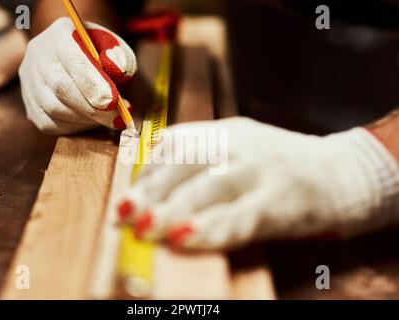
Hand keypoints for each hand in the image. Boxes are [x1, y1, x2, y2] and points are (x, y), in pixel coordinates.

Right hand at [19, 17, 136, 134]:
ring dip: (86, 120)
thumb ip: (120, 57)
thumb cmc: (101, 53)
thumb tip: (119, 71)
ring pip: (54, 109)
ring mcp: (29, 82)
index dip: (92, 83)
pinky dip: (75, 128)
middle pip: (61, 88)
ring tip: (108, 119)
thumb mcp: (116, 48)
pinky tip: (91, 122)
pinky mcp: (30, 105)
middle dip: (93, 109)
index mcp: (60, 34)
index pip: (72, 59)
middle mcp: (38, 56)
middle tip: (118, 119)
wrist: (79, 59)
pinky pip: (49, 124)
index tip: (113, 102)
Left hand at [117, 117, 398, 249]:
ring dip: (172, 209)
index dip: (147, 173)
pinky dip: (210, 228)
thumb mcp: (239, 148)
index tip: (128, 198)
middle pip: (185, 163)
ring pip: (208, 187)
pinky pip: (238, 216)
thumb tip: (156, 174)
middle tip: (124, 215)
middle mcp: (238, 145)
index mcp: (225, 132)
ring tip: (145, 228)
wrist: (340, 172)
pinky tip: (185, 238)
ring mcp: (260, 170)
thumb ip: (202, 155)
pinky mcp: (279, 200)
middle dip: (151, 191)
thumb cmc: (279, 168)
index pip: (175, 145)